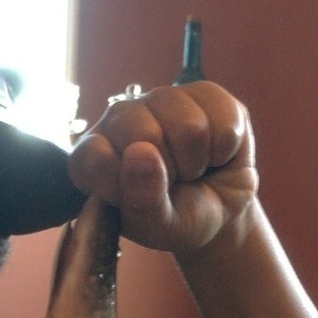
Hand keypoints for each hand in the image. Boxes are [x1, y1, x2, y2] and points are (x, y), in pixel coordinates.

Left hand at [68, 81, 259, 256]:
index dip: (122, 182)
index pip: (93, 156)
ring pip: (188, 126)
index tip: (141, 201)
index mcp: (92, 156)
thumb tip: (141, 150)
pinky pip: (222, 119)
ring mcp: (159, 99)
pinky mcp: (202, 91)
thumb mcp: (158, 227)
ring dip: (198, 160)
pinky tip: (214, 153)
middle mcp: (118, 119)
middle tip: (172, 184)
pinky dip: (224, 147)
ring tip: (192, 170)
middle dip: (169, 171)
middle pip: (146, 134)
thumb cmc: (177, 218)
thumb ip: (143, 200)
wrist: (220, 207)